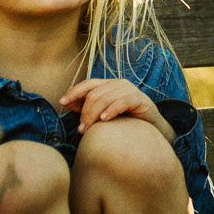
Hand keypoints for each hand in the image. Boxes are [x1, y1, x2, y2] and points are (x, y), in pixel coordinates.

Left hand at [60, 76, 174, 143]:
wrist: (151, 130)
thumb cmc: (124, 121)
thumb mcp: (102, 113)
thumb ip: (86, 107)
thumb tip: (66, 103)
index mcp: (108, 85)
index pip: (88, 84)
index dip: (74, 92)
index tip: (62, 102)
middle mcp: (118, 84)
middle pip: (94, 93)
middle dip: (84, 112)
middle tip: (81, 130)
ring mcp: (130, 90)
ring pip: (105, 98)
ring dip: (94, 115)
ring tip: (88, 130)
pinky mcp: (140, 99)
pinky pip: (121, 102)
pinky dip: (111, 110)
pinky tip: (104, 120)